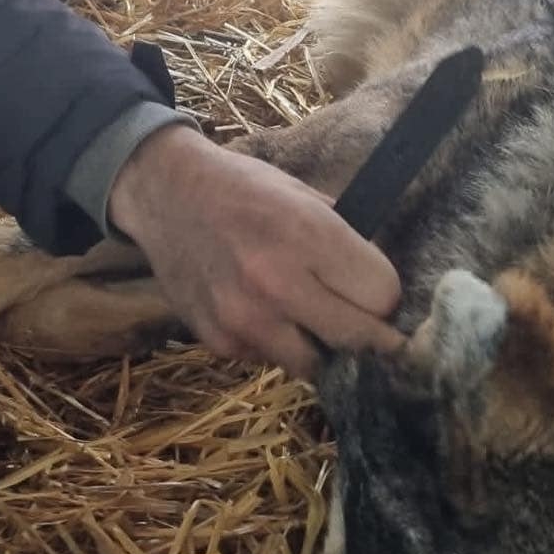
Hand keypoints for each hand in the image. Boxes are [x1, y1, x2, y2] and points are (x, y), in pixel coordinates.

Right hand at [106, 125, 403, 379]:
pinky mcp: (220, 343)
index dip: (386, 295)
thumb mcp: (304, 195)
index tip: (377, 290)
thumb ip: (345, 242)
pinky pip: (271, 360)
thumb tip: (389, 290)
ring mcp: (244, 319)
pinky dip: (276, 344)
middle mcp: (276, 282)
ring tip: (310, 316)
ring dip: (321, 347)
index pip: (383, 296)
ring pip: (317, 365)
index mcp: (306, 232)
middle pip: (360, 340)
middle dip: (369, 332)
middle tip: (368, 323)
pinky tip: (261, 311)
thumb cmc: (244, 188)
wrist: (164, 194)